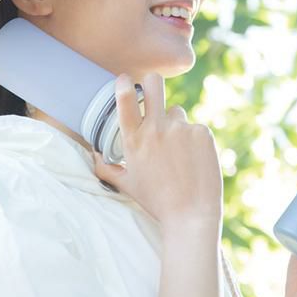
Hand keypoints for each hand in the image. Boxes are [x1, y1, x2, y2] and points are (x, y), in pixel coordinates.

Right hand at [91, 72, 223, 230]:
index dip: (124, 84)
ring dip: (177, 126)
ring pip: (177, 112)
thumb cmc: (157, 202)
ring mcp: (180, 129)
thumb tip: (94, 155)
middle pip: (154, 83)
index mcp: (134, 141)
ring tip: (179, 154)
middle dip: (152, 83)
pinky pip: (196, 128)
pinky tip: (195, 160)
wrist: (191, 216)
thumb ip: (106, 168)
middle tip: (153, 90)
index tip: (125, 79)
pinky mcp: (202, 133)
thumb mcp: (126, 185)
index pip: (125, 100)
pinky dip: (195, 140)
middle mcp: (155, 130)